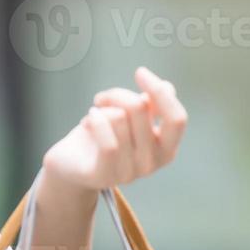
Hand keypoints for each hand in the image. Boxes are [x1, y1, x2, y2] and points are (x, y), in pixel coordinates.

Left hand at [41, 66, 186, 194]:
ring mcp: (129, 173)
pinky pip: (107, 142)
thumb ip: (151, 106)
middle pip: (141, 108)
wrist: (72, 165)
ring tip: (94, 115)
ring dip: (102, 109)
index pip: (177, 119)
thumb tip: (168, 88)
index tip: (140, 72)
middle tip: (102, 98)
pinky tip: (86, 120)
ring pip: (118, 117)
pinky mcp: (104, 176)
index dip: (161, 92)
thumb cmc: (105, 136)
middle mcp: (152, 164)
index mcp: (166, 149)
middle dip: (118, 94)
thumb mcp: (131, 118)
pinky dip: (94, 120)